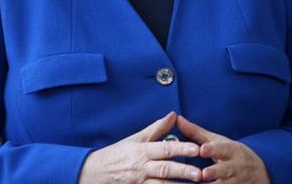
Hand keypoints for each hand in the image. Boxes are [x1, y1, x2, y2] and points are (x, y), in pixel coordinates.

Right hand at [78, 111, 203, 183]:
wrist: (91, 173)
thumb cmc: (117, 155)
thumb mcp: (135, 139)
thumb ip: (157, 129)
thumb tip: (174, 115)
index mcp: (142, 152)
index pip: (165, 149)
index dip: (181, 149)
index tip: (197, 149)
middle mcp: (141, 168)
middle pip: (165, 170)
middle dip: (183, 172)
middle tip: (200, 174)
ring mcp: (138, 183)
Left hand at [177, 115, 270, 183]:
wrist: (261, 172)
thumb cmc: (232, 154)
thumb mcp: (219, 142)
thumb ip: (197, 133)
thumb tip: (177, 118)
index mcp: (232, 150)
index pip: (223, 148)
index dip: (213, 149)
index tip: (202, 149)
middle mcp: (235, 167)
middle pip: (225, 170)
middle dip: (215, 172)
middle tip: (203, 174)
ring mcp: (235, 182)